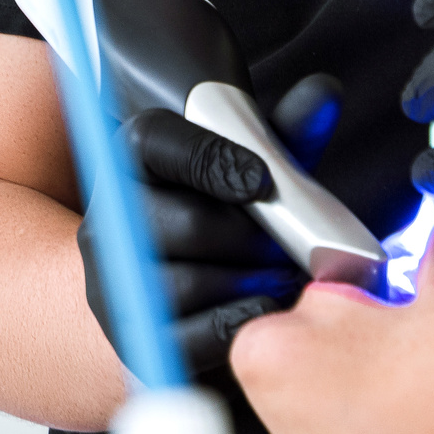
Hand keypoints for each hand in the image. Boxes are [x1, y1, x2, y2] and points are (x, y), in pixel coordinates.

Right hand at [78, 74, 342, 382]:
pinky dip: (238, 323)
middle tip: (295, 245)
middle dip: (252, 237)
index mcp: (131, 159)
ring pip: (187, 285)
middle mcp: (109, 219)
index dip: (211, 159)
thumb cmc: (224, 216)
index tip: (262, 180)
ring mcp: (114, 283)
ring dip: (250, 282)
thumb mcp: (254, 171)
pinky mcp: (132, 340)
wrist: (178, 289)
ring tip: (288, 277)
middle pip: (184, 223)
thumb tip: (324, 92)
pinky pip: (187, 339)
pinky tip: (267, 308)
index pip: (156, 142)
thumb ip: (284, 135)